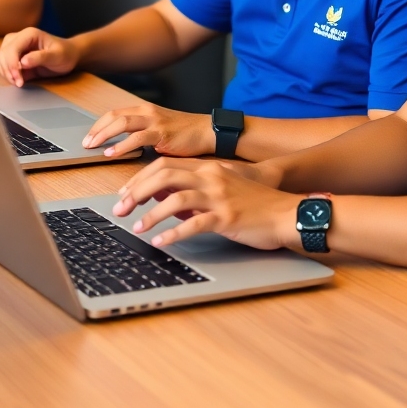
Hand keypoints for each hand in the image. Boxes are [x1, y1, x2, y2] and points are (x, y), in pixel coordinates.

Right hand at [0, 28, 78, 85]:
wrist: (69, 56)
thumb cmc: (65, 53)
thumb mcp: (57, 56)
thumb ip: (41, 57)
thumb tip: (23, 62)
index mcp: (29, 34)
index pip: (12, 48)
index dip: (12, 64)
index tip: (19, 79)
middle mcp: (19, 38)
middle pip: (3, 53)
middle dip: (8, 70)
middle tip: (19, 83)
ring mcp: (15, 47)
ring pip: (0, 59)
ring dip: (5, 72)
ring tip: (18, 83)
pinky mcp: (15, 57)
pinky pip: (3, 64)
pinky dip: (6, 73)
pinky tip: (17, 80)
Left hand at [82, 103, 213, 157]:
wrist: (207, 132)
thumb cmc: (185, 134)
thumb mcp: (159, 130)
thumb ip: (141, 135)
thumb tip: (122, 147)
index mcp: (145, 110)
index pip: (115, 114)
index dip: (99, 125)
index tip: (88, 137)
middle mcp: (147, 112)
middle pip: (114, 116)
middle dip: (97, 129)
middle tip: (85, 143)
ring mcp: (155, 121)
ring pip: (122, 123)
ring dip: (104, 135)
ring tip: (93, 147)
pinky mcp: (162, 133)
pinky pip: (137, 137)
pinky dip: (121, 145)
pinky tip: (112, 154)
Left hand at [112, 157, 300, 250]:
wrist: (287, 212)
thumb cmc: (256, 203)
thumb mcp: (222, 189)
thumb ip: (195, 190)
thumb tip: (164, 199)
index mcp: (209, 168)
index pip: (165, 165)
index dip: (140, 178)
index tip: (124, 193)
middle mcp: (211, 177)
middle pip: (164, 176)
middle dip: (137, 192)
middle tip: (120, 208)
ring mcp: (219, 197)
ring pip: (175, 198)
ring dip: (151, 213)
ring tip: (136, 227)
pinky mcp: (227, 217)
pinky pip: (194, 224)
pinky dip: (174, 233)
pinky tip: (161, 242)